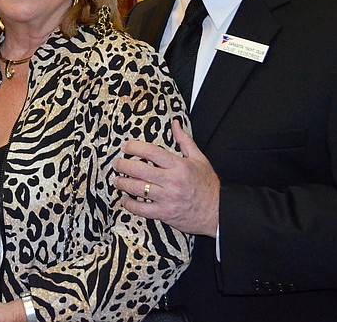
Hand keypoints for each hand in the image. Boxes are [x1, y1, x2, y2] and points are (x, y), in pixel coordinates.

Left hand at [113, 120, 219, 236]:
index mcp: (179, 166)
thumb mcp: (200, 159)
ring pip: (137, 188)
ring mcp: (167, 198)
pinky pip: (141, 209)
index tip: (125, 146)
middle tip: (117, 164)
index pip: (151, 152)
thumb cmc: (208, 186)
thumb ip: (185, 140)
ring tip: (116, 180)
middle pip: (139, 170)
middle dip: (123, 165)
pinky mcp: (165, 213)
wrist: (219, 212)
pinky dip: (130, 204)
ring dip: (122, 184)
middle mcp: (172, 181)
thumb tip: (175, 123)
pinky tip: (125, 200)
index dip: (134, 147)